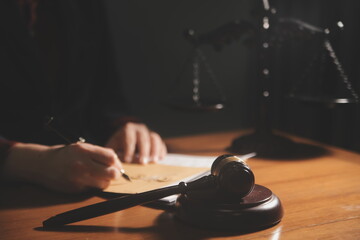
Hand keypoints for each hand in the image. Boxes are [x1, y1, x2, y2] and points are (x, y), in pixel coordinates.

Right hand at [3, 142, 122, 192]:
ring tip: (100, 176)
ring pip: (104, 184)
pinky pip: (92, 189)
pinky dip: (94, 186)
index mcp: (84, 150)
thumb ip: (98, 153)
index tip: (117, 164)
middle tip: (114, 173)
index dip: (117, 162)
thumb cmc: (64, 154)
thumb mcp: (80, 147)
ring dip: (106, 181)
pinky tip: (87, 180)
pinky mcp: (75, 189)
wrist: (41, 165)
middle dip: (115, 174)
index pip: (111, 157)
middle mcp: (82, 164)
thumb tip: (116, 162)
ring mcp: (78, 178)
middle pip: (111, 173)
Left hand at [105, 122, 166, 163]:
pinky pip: (161, 143)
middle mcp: (140, 129)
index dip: (129, 150)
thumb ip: (114, 153)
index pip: (129, 139)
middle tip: (142, 163)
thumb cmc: (119, 145)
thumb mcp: (113, 146)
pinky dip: (162, 150)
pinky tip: (160, 158)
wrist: (127, 139)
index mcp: (128, 129)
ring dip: (155, 150)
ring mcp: (150, 133)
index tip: (127, 160)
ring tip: (154, 161)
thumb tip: (118, 161)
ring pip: (155, 139)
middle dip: (143, 151)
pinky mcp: (157, 139)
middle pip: (143, 138)